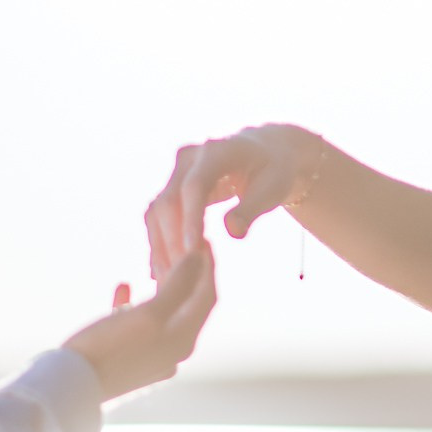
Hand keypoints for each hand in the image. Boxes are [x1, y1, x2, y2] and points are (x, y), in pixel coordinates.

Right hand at [62, 247, 216, 399]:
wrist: (69, 388)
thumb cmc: (109, 348)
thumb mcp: (148, 314)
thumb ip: (178, 286)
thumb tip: (199, 258)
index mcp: (183, 340)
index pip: (207, 297)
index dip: (208, 267)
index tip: (203, 239)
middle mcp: (172, 351)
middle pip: (187, 305)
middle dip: (187, 274)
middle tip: (182, 245)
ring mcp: (149, 357)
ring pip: (162, 314)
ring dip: (161, 287)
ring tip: (156, 260)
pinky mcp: (125, 359)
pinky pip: (135, 324)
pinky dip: (132, 303)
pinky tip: (123, 284)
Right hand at [145, 125, 319, 279]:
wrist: (265, 154)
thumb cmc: (274, 171)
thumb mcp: (272, 188)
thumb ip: (251, 209)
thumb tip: (233, 231)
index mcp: (216, 151)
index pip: (195, 186)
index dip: (190, 220)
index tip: (191, 252)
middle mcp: (188, 157)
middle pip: (169, 201)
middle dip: (173, 240)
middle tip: (180, 277)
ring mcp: (176, 171)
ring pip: (157, 211)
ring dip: (161, 246)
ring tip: (169, 280)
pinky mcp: (171, 187)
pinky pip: (158, 217)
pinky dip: (160, 243)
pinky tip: (162, 272)